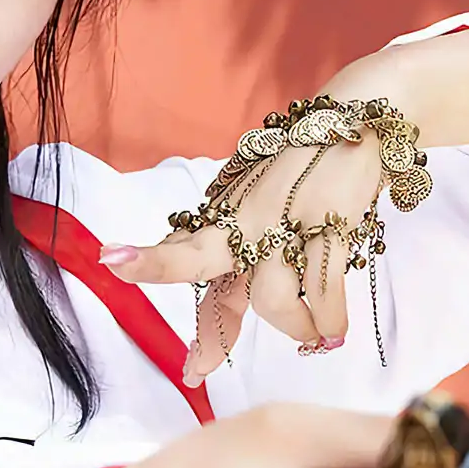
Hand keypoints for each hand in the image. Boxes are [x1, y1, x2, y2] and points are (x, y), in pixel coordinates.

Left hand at [100, 130, 384, 383]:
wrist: (357, 123)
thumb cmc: (308, 176)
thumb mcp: (261, 208)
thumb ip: (239, 258)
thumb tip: (220, 315)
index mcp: (228, 221)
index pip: (182, 247)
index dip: (147, 260)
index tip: (111, 260)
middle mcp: (248, 221)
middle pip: (198, 256)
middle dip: (163, 271)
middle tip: (173, 344)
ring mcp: (286, 221)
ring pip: (273, 301)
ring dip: (297, 330)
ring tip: (315, 338)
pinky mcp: (330, 224)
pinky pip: (324, 293)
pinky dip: (329, 321)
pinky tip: (334, 333)